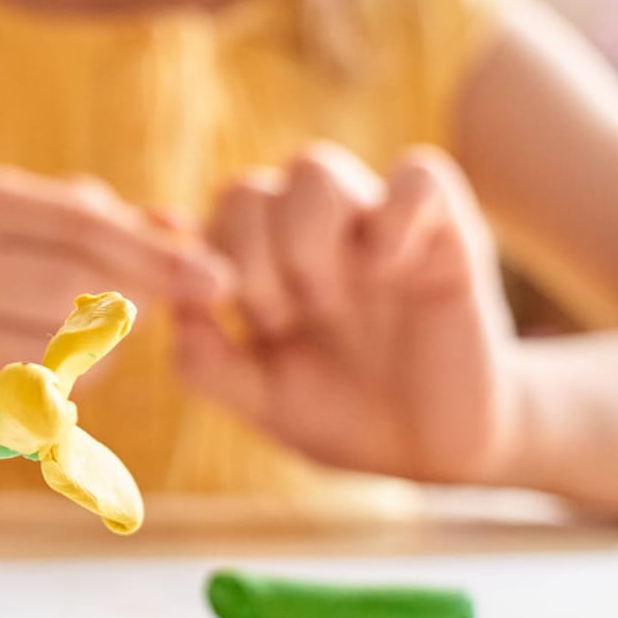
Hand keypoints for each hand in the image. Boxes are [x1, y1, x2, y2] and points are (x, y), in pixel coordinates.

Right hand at [0, 166, 228, 415]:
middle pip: (87, 290)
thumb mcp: (3, 209)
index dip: (160, 254)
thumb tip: (184, 226)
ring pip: (75, 346)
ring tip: (73, 321)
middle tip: (135, 300)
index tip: (220, 279)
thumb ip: (89, 212)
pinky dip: (74, 375)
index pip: (87, 228)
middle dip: (131, 299)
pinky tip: (45, 354)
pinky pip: (53, 389)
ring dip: (103, 341)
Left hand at [172, 144, 521, 483]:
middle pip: (247, 187)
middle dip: (249, 260)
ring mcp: (372, 224)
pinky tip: (389, 269)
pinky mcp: (445, 230)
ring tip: (328, 304)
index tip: (233, 317)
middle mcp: (310, 231)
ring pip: (314, 168)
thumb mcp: (261, 399)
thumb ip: (206, 359)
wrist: (430, 450)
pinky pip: (419, 173)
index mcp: (259, 260)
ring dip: (304, 239)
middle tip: (280, 321)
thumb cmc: (340, 414)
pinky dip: (394, 213)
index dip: (205, 261)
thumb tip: (172, 303)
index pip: (205, 218)